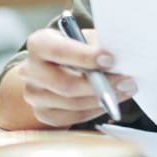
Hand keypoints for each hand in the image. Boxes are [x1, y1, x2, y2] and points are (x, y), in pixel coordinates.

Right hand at [12, 26, 136, 127]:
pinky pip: (73, 117)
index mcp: (39, 44)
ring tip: (125, 90)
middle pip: (65, 84)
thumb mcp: (85, 39)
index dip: (85, 56)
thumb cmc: (76, 50)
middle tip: (127, 80)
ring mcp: (34, 95)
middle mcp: (30, 70)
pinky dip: (95, 110)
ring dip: (103, 99)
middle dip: (100, 85)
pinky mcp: (43, 113)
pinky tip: (110, 101)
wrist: (55, 68)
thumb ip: (97, 45)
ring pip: (72, 104)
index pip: (59, 51)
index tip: (111, 59)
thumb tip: (120, 61)